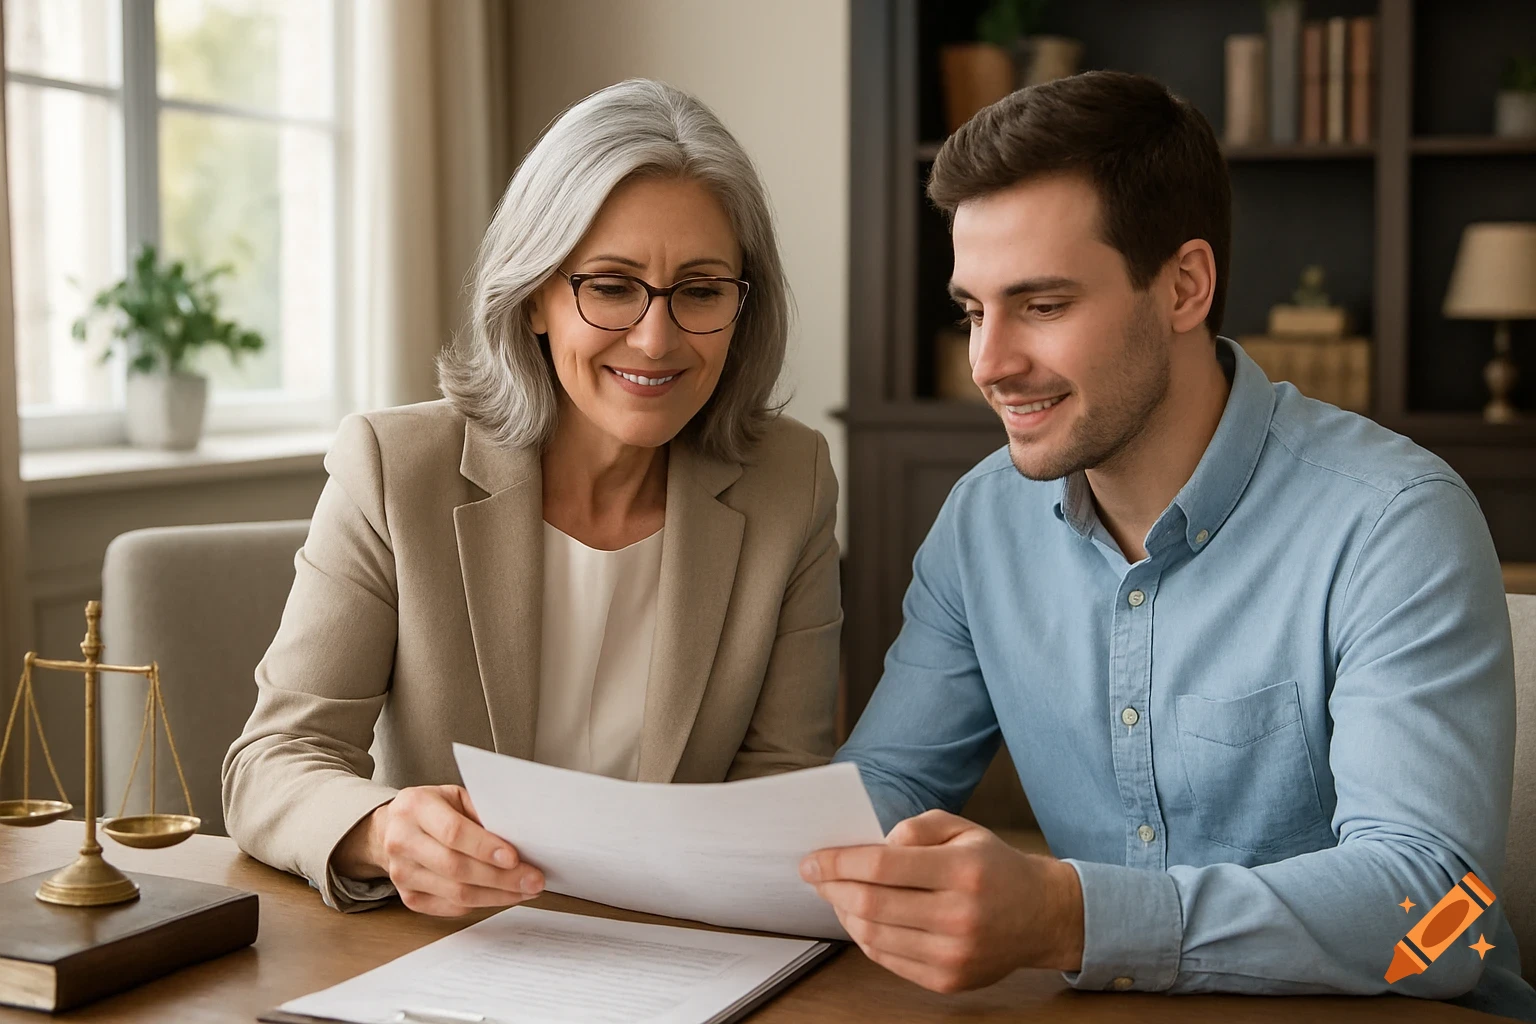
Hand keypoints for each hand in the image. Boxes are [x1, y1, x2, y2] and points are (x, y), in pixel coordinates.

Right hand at [332, 784, 544, 915]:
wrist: (395, 828)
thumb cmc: (434, 809)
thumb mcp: (455, 797)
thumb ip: (481, 813)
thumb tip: (520, 837)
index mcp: (414, 806)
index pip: (453, 832)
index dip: (485, 848)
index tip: (515, 858)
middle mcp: (402, 840)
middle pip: (456, 867)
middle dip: (501, 878)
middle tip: (533, 880)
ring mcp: (402, 873)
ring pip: (455, 893)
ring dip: (497, 895)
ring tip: (525, 890)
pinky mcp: (408, 897)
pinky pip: (451, 907)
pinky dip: (481, 903)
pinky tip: (502, 895)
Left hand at [799, 810, 1083, 992]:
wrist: (1040, 915)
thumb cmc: (994, 866)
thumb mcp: (962, 828)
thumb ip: (915, 827)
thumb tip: (873, 845)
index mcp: (963, 871)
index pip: (881, 867)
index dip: (838, 862)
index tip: (813, 859)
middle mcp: (959, 916)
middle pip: (871, 905)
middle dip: (832, 888)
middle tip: (816, 875)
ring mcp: (953, 954)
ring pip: (873, 936)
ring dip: (844, 913)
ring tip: (837, 894)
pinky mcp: (948, 980)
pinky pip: (888, 959)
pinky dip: (865, 937)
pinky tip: (861, 917)